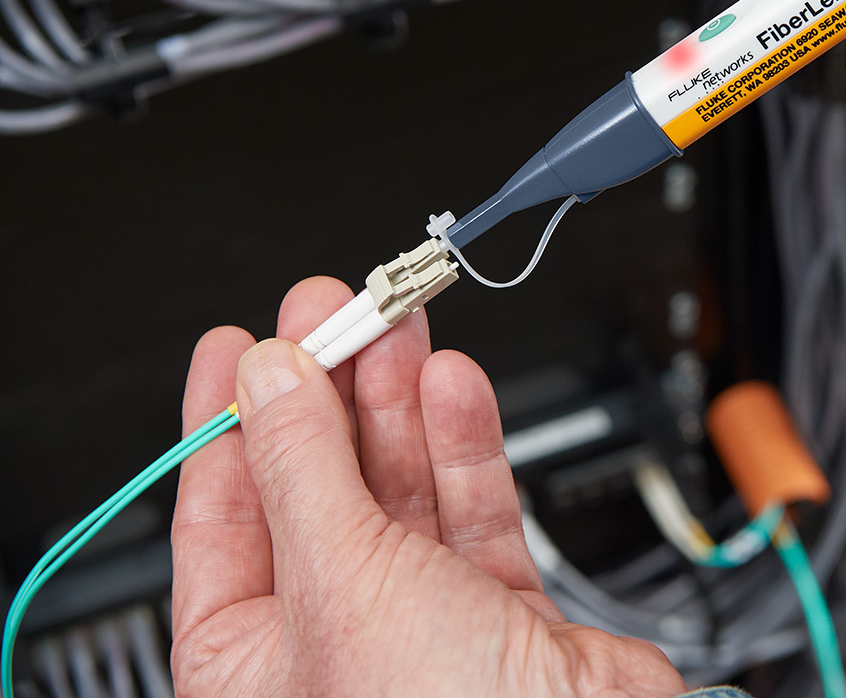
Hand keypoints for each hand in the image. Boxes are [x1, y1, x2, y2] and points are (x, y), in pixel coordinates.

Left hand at [170, 277, 684, 697]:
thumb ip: (303, 467)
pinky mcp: (498, 607)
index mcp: (251, 664)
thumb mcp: (342, 579)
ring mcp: (420, 621)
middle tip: (335, 310)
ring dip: (399, 403)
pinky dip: (464, 445)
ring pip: (399, 488)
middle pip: (316, 488)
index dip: (226, 422)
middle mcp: (333, 640)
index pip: (218, 519)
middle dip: (327, 393)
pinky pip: (470, 508)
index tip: (235, 344)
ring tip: (397, 326)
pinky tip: (453, 388)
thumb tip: (270, 379)